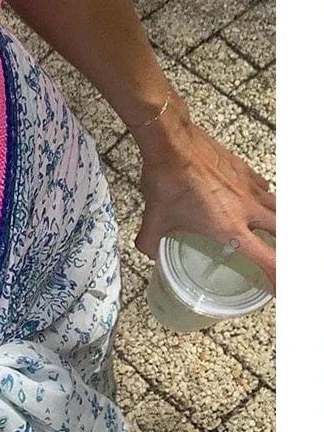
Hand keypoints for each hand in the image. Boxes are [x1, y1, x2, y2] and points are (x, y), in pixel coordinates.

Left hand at [130, 95, 275, 292]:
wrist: (170, 141)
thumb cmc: (166, 180)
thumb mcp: (154, 218)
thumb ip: (150, 242)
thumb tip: (148, 252)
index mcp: (230, 228)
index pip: (267, 261)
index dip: (279, 280)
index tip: (280, 290)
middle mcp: (247, 209)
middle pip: (282, 233)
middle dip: (284, 250)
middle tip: (277, 259)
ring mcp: (248, 187)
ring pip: (277, 209)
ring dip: (277, 223)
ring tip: (270, 231)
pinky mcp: (243, 169)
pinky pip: (263, 187)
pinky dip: (262, 197)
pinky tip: (251, 199)